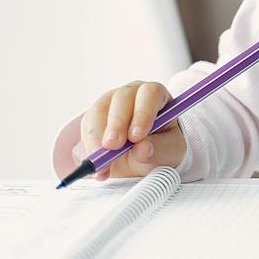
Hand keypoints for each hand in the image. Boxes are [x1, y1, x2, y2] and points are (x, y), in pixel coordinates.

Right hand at [51, 80, 185, 181]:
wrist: (142, 157)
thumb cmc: (161, 146)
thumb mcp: (170, 151)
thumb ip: (160, 150)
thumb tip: (143, 149)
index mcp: (156, 95)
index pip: (150, 93)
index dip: (142, 113)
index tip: (136, 137)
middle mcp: (133, 93)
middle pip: (122, 98)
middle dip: (116, 124)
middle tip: (113, 146)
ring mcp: (111, 102)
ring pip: (100, 110)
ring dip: (98, 137)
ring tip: (102, 163)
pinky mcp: (94, 116)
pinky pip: (87, 126)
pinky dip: (90, 147)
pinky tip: (97, 166)